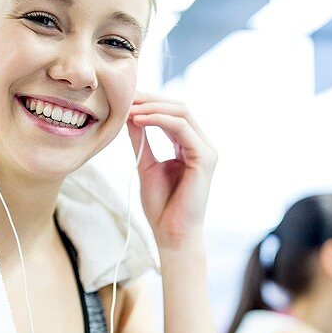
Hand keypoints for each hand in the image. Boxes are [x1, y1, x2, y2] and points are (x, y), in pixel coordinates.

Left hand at [126, 93, 216, 247]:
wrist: (171, 233)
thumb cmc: (161, 206)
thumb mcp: (145, 164)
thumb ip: (141, 139)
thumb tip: (130, 114)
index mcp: (189, 146)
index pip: (172, 113)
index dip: (149, 102)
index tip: (125, 100)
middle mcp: (201, 144)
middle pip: (178, 107)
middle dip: (150, 99)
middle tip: (126, 98)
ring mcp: (206, 150)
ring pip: (181, 112)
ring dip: (152, 107)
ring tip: (129, 109)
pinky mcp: (205, 157)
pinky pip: (181, 127)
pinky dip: (159, 119)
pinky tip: (138, 120)